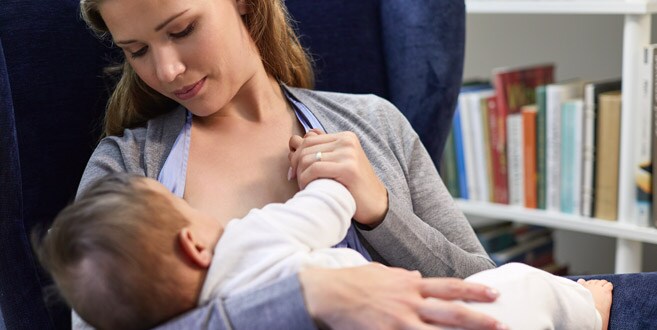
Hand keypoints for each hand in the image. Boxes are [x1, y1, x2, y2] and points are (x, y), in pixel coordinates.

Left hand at [288, 130, 387, 226]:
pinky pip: (314, 169)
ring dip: (300, 174)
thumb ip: (320, 150)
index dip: (296, 154)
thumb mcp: (336, 162)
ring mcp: (349, 154)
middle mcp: (347, 141)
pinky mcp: (348, 168)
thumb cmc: (351, 185)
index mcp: (345, 137)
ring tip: (304, 185)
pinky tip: (309, 188)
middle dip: (296, 165)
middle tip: (296, 180)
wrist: (375, 203)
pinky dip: (305, 180)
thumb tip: (294, 140)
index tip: (294, 171)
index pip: (309, 138)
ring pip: (307, 158)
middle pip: (305, 147)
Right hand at [298, 264, 504, 329]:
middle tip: (503, 324)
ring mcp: (400, 320)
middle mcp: (410, 301)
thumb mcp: (382, 273)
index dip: (473, 290)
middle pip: (452, 311)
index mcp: (410, 284)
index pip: (449, 286)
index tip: (493, 293)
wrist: (327, 293)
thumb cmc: (352, 282)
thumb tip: (419, 277)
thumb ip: (403, 277)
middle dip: (480, 319)